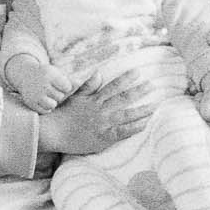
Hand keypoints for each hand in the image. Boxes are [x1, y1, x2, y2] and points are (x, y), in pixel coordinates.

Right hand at [6, 55, 73, 111]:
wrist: (25, 75)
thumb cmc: (45, 74)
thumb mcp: (56, 72)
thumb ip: (68, 79)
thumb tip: (79, 83)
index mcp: (49, 74)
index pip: (66, 87)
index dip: (65, 87)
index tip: (60, 84)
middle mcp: (42, 85)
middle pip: (60, 97)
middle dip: (58, 94)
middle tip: (52, 90)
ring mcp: (35, 95)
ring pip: (52, 105)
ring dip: (53, 102)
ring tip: (49, 96)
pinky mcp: (30, 103)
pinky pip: (44, 111)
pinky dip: (46, 107)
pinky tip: (44, 101)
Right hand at [42, 71, 158, 154]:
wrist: (54, 132)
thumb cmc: (63, 114)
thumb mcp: (75, 96)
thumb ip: (88, 85)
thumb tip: (99, 72)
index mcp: (94, 100)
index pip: (113, 86)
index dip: (126, 78)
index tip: (138, 72)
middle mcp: (100, 110)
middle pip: (123, 99)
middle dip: (139, 91)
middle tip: (153, 85)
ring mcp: (103, 124)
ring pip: (126, 115)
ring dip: (142, 110)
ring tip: (155, 105)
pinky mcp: (104, 138)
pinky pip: (122, 132)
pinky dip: (134, 128)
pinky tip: (145, 124)